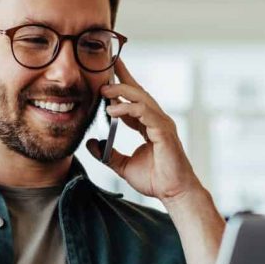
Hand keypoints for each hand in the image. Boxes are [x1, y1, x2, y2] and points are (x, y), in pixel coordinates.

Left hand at [86, 58, 202, 203]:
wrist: (173, 193)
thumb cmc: (156, 180)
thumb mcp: (123, 166)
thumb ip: (108, 154)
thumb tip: (91, 143)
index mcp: (148, 125)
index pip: (134, 100)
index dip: (121, 86)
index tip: (108, 73)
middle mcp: (156, 120)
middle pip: (138, 92)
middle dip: (122, 78)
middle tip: (104, 71)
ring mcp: (162, 124)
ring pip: (141, 98)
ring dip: (121, 91)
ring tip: (104, 91)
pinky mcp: (163, 131)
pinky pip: (144, 112)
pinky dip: (128, 108)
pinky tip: (112, 111)